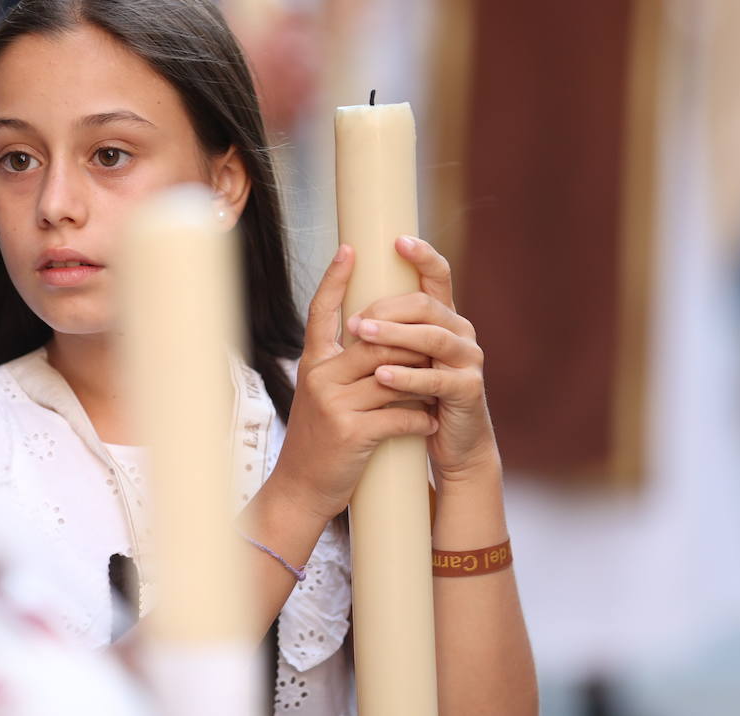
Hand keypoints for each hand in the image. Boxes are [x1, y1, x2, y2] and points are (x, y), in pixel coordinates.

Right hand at [267, 245, 443, 520]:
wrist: (301, 490)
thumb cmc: (319, 442)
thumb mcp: (321, 396)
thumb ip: (344, 367)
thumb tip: (379, 338)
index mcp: (312, 363)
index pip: (321, 311)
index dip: (335, 279)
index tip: (350, 249)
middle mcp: (319, 377)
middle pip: (375, 340)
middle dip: (410, 342)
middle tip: (436, 346)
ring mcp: (334, 404)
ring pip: (392, 377)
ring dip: (421, 382)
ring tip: (438, 387)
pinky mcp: (351, 433)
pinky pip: (397, 416)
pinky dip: (418, 419)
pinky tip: (428, 423)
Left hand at [345, 237, 499, 484]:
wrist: (450, 444)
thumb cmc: (417, 396)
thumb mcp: (402, 357)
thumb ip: (386, 329)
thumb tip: (343, 298)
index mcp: (442, 317)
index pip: (437, 276)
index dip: (422, 255)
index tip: (397, 240)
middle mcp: (460, 331)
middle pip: (425, 305)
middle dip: (387, 308)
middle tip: (353, 320)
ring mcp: (468, 360)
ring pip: (431, 338)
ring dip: (393, 336)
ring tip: (361, 336)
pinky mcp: (468, 390)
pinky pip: (436, 380)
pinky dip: (407, 377)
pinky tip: (382, 377)